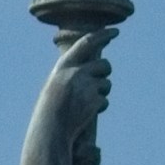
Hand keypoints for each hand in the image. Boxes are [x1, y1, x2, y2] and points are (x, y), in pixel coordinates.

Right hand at [41, 27, 113, 148]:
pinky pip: (104, 101)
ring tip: (84, 104)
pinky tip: (84, 115)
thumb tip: (93, 65)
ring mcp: (86, 86)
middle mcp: (76, 72)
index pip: (87, 42)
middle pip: (104, 65)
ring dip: (101, 93)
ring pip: (106, 84)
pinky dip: (98, 108)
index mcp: (63, 66)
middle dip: (104, 74)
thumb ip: (71, 72)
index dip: (103, 35)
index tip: (115, 31)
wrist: (49, 132)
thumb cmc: (50, 110)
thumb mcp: (56, 85)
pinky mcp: (94, 101)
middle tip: (96, 85)